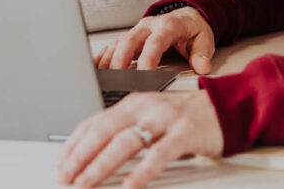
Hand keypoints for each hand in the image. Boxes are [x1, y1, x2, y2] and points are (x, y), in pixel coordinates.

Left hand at [56, 90, 223, 188]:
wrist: (224, 108)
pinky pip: (159, 155)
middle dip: (80, 157)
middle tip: (65, 177)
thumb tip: (89, 154)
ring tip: (86, 183)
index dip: (73, 145)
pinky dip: (142, 172)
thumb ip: (123, 130)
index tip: (60, 164)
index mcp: (131, 103)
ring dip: (101, 165)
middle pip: (103, 131)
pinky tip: (130, 187)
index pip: (93, 122)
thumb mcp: (147, 118)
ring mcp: (164, 119)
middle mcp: (144, 107)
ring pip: (125, 142)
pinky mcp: (185, 133)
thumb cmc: (182, 118)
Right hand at [93, 7, 215, 74]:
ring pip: (117, 44)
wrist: (186, 17)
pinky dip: (102, 58)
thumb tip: (202, 67)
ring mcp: (136, 31)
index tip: (144, 76)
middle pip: (129, 41)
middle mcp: (147, 26)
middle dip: (121, 60)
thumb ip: (203, 54)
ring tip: (104, 80)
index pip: (154, 43)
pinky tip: (95, 70)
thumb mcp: (204, 40)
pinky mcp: (128, 37)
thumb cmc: (193, 30)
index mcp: (166, 26)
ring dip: (109, 61)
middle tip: (117, 80)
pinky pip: (112, 46)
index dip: (148, 59)